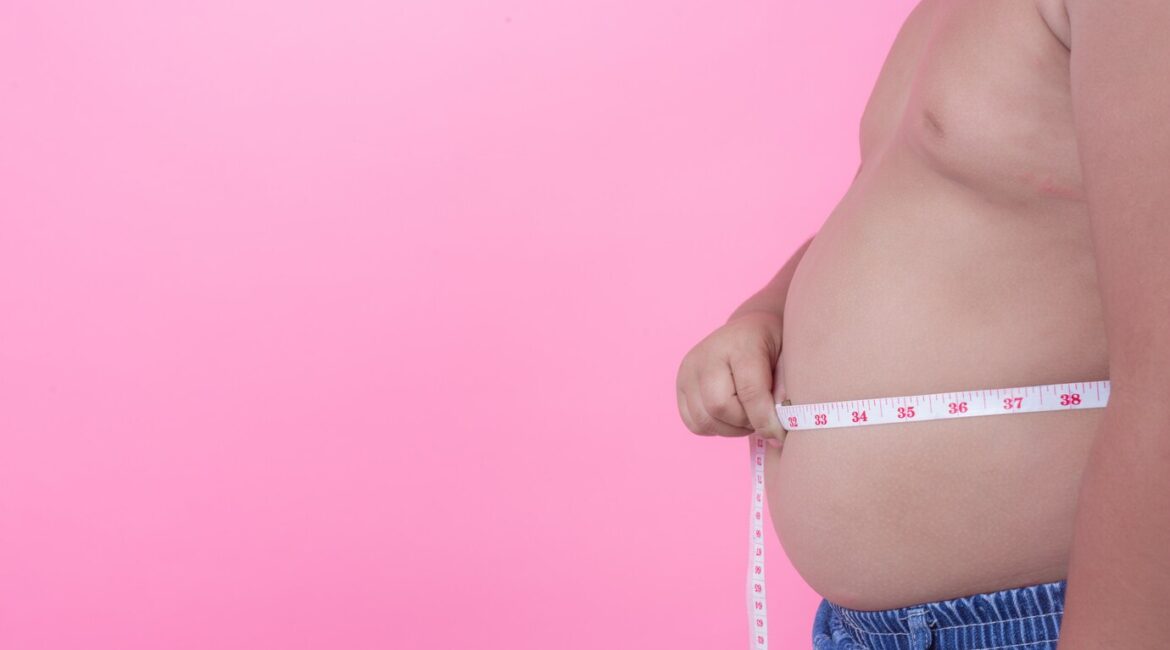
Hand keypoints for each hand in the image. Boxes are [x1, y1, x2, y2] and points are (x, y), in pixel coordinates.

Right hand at [675, 311, 787, 444]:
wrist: (749, 329)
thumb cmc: (773, 346)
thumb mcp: (790, 360)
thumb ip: (787, 389)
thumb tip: (781, 424)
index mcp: (740, 344)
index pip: (749, 391)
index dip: (766, 420)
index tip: (780, 434)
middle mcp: (707, 354)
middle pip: (719, 407)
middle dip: (746, 423)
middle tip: (763, 419)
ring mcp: (688, 369)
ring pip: (705, 419)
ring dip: (731, 429)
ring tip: (749, 416)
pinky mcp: (680, 385)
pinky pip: (694, 423)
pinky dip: (715, 428)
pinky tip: (731, 415)